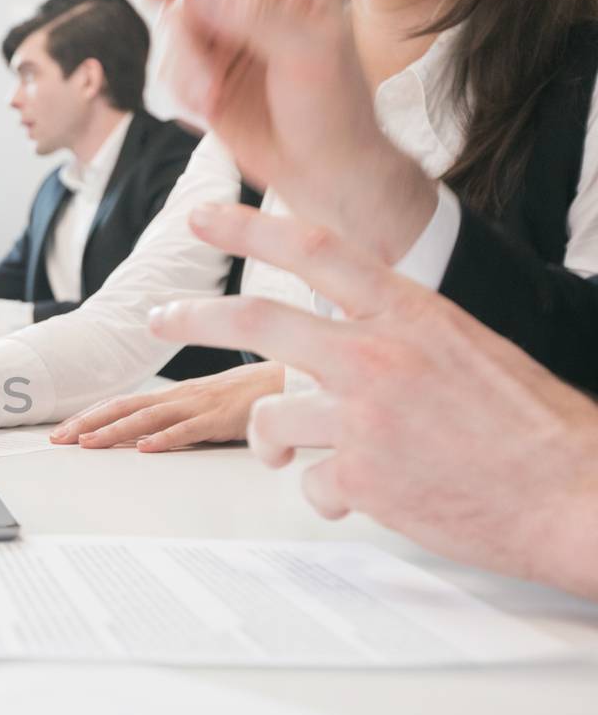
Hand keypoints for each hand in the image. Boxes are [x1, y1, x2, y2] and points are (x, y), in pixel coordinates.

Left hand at [52, 361, 283, 452]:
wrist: (291, 382)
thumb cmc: (246, 398)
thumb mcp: (203, 408)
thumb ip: (175, 421)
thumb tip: (142, 440)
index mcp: (173, 396)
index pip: (121, 404)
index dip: (88, 416)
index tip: (60, 432)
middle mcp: (179, 397)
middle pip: (124, 408)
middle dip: (88, 423)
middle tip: (58, 440)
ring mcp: (198, 406)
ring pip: (149, 418)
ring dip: (115, 432)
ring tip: (88, 445)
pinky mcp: (221, 419)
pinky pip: (189, 430)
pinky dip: (166, 439)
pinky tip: (146, 449)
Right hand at [143, 0, 433, 261]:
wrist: (323, 175)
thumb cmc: (337, 113)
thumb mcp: (310, 55)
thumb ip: (256, 16)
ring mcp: (227, 29)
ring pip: (175, 15)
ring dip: (184, 57)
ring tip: (210, 94)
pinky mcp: (206, 67)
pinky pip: (170, 60)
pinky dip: (182, 83)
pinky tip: (208, 108)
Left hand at [150, 203, 597, 597]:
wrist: (573, 494)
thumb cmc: (529, 428)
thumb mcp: (467, 349)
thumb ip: (399, 335)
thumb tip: (344, 337)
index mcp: (411, 313)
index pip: (315, 250)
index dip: (249, 229)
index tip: (203, 217)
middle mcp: (379, 354)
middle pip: (257, 321)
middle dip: (194, 318)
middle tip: (158, 317)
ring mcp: (365, 415)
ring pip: (271, 416)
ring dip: (270, 441)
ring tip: (285, 454)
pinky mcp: (361, 475)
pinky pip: (310, 482)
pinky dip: (330, 494)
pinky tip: (366, 497)